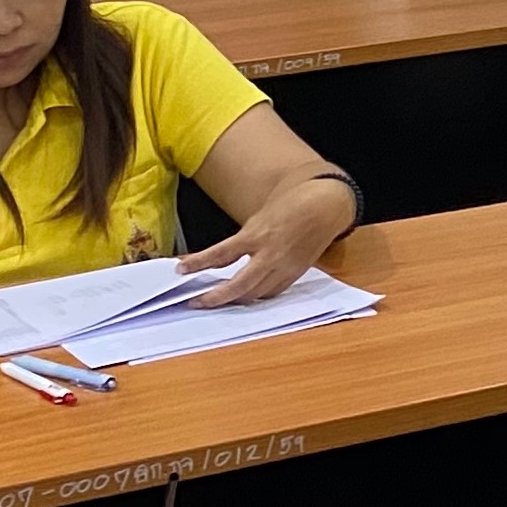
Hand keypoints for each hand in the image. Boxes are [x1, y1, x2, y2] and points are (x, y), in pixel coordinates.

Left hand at [175, 172, 358, 304]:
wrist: (326, 206)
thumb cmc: (292, 204)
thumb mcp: (261, 217)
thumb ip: (244, 239)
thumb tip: (220, 258)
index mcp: (258, 235)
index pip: (221, 254)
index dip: (198, 263)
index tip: (180, 270)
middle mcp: (270, 254)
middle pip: (239, 285)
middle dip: (215, 297)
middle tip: (195, 302)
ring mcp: (284, 267)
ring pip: (255, 294)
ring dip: (234, 300)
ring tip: (217, 301)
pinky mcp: (295, 273)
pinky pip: (271, 292)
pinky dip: (256, 296)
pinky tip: (246, 296)